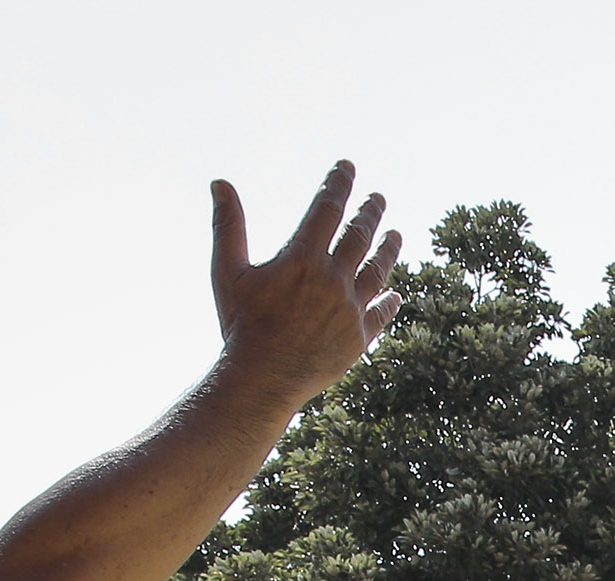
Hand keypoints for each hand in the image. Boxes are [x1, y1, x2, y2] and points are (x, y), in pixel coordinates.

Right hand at [211, 165, 404, 412]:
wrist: (262, 379)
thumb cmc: (240, 325)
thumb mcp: (227, 272)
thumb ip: (228, 226)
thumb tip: (219, 182)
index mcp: (303, 259)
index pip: (327, 209)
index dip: (338, 184)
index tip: (347, 168)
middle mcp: (333, 280)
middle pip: (359, 236)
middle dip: (369, 212)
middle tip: (377, 199)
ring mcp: (349, 310)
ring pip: (377, 272)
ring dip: (388, 250)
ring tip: (395, 234)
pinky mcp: (358, 339)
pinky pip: (379, 315)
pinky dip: (388, 303)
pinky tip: (394, 295)